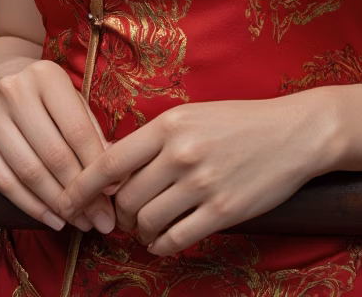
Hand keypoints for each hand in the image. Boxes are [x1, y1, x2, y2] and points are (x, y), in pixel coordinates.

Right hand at [0, 58, 116, 234]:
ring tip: (79, 220)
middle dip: (79, 192)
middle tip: (99, 217)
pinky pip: (4, 182)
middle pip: (53, 154)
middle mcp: (14, 91)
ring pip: (28, 172)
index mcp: (46, 75)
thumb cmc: (45, 95)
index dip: (96, 167)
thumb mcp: (72, 100)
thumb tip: (114, 179)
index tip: (111, 195)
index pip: (77, 130)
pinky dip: (30, 206)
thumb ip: (92, 133)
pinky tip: (52, 218)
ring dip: (57, 204)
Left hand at [56, 93, 336, 254]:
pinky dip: (162, 245)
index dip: (81, 186)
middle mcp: (182, 153)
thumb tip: (110, 166)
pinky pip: (175, 239)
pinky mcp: (223, 210)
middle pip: (125, 198)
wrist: (294, 132)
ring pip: (147, 222)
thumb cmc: (239, 122)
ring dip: (140, 232)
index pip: (110, 161)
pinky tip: (165, 240)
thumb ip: (153, 140)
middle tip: (126, 216)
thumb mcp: (192, 117)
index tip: (66, 201)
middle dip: (119, 214)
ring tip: (147, 228)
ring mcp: (203, 183)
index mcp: (170, 125)